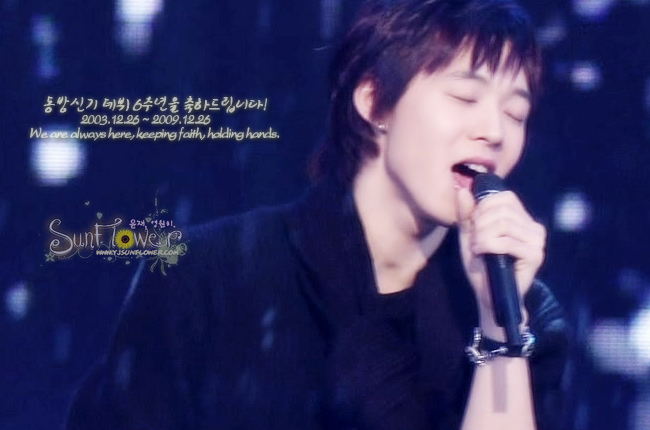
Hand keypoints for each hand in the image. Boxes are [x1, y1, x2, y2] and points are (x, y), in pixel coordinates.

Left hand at [455, 186, 545, 337]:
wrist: (488, 294)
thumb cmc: (480, 264)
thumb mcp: (469, 234)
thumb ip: (467, 213)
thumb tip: (462, 190)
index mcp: (522, 219)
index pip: (505, 197)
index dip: (483, 207)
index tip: (474, 224)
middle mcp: (534, 227)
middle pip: (502, 210)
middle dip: (480, 223)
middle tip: (474, 240)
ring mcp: (537, 241)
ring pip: (503, 224)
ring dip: (482, 236)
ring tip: (478, 248)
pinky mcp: (535, 255)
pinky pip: (506, 241)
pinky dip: (487, 245)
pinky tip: (481, 252)